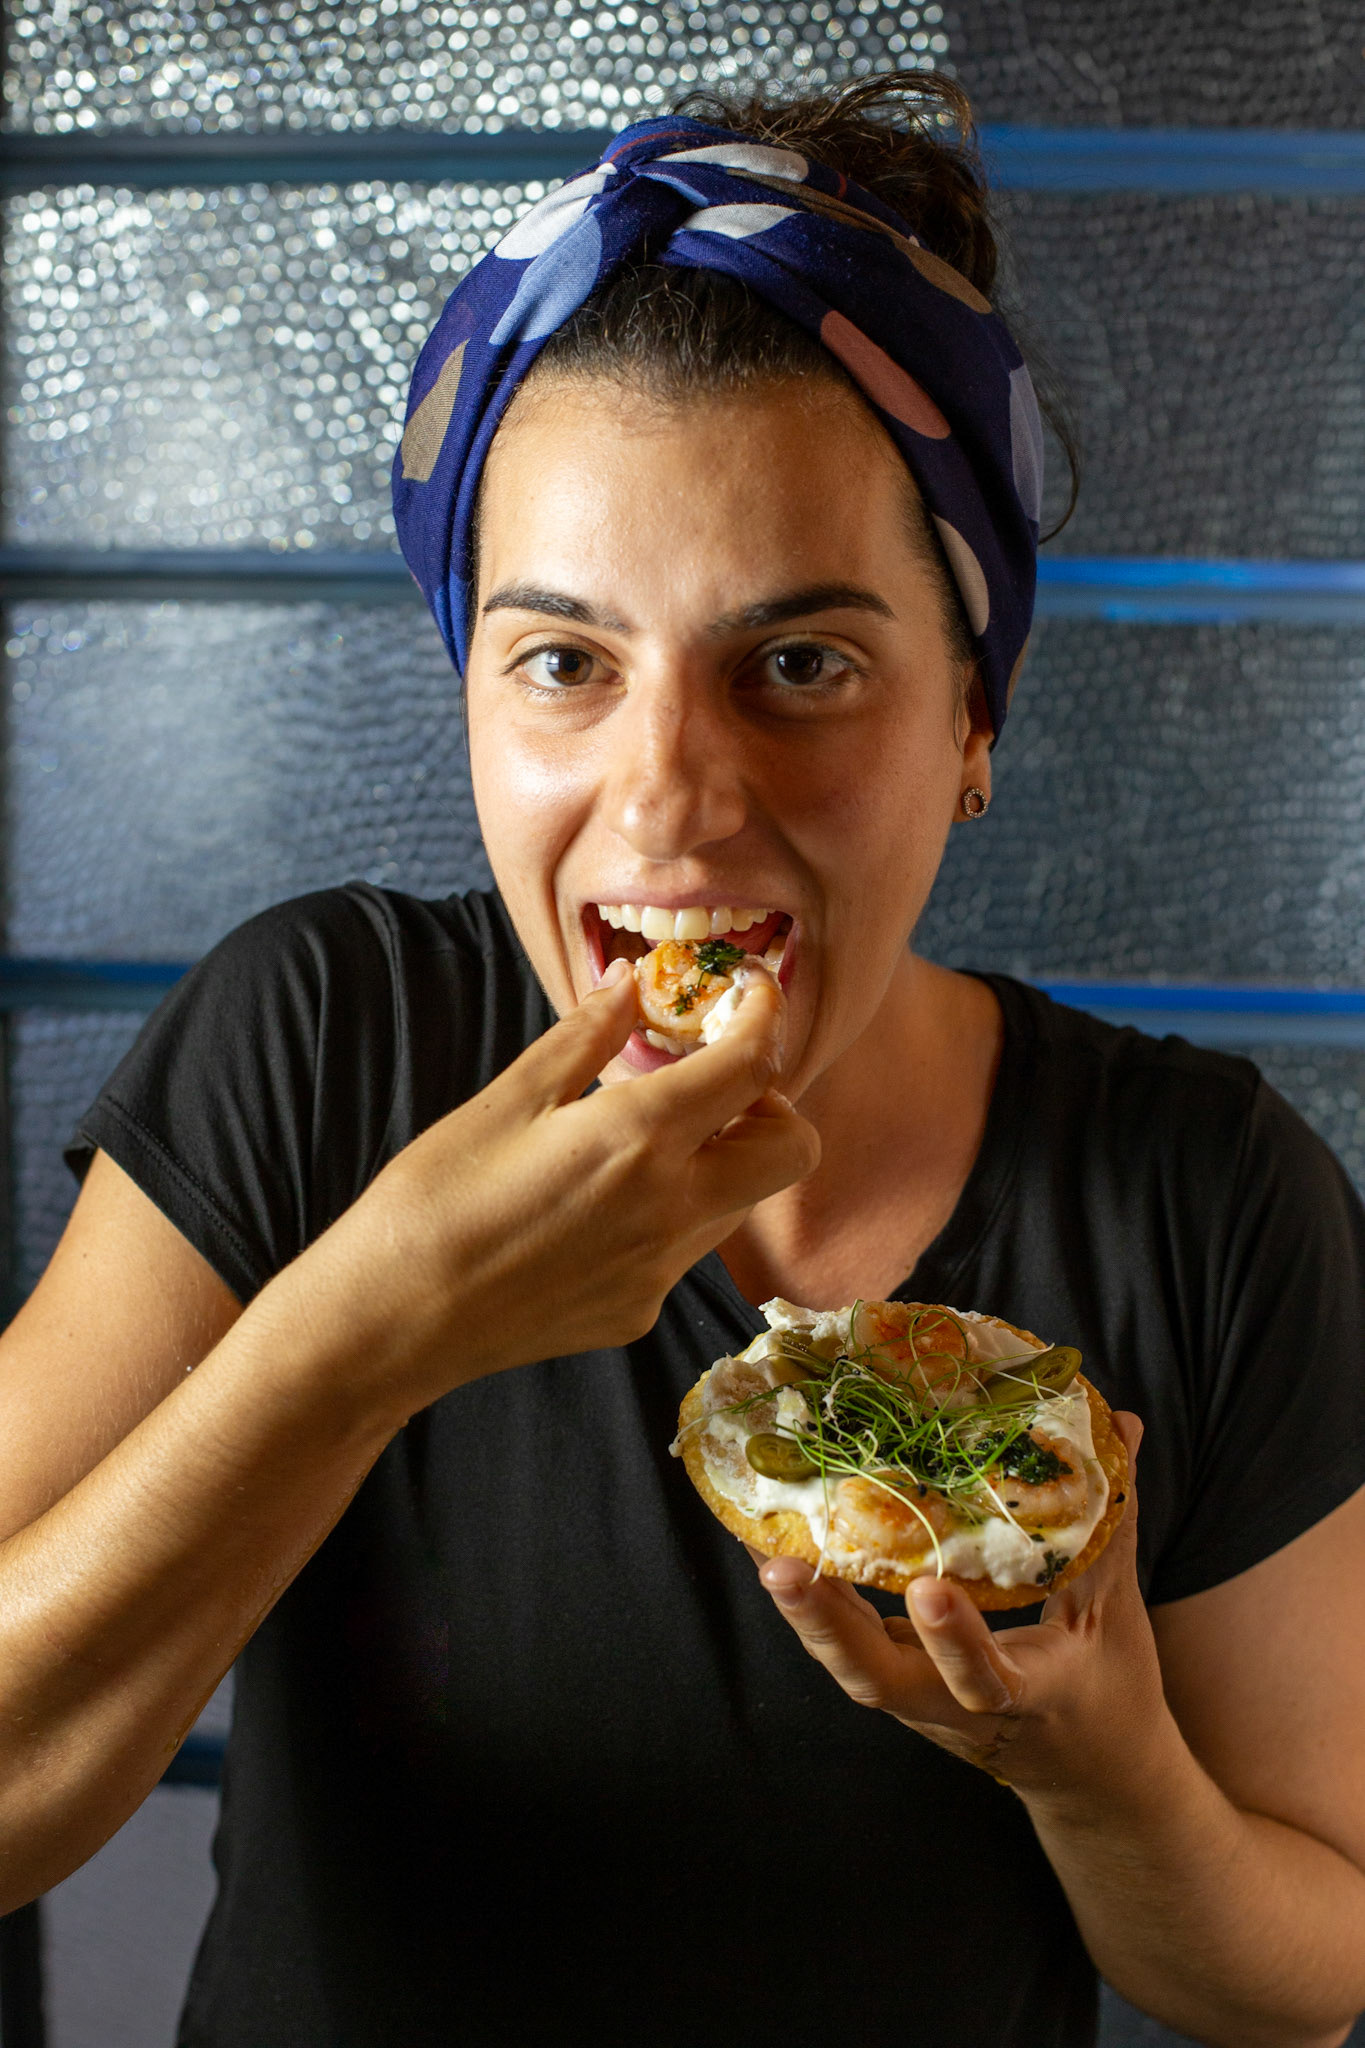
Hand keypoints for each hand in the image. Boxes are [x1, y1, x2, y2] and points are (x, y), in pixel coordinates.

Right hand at [279, 958, 819, 1416]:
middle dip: (770, 1105)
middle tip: (709, 1083)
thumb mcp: (508, 1100)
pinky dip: (670, 1212)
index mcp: (639, 1139)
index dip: (764, 1018)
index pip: (753, 1067)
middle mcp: (672, 1210)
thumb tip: (633, 986)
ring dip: (719, 1159)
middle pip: (792, 1149)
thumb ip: (586, 1038)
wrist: (392, 1321)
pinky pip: (686, 1248)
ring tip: (638, 1141)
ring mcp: (661, 1270)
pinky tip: (596, 1206)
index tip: (748, 996)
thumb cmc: (434, 1200)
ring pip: (740, 1200)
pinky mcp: (639, 1312)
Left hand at [755, 1414, 1167, 1799]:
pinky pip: (854, 1649)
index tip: (930, 1588)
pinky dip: (821, 1608)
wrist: (1093, 1783)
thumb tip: (1119, 1422)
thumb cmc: (1111, 1693)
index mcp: (1029, 1696)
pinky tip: (788, 1554)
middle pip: (881, 1684)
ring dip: (809, 1617)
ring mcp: (923, 1705)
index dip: (954, 1641)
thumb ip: (1110, 1523)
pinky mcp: (903, 1688)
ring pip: (854, 1670)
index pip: (983, 1680)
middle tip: (784, 1572)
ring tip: (769, 1557)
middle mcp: (960, 1710)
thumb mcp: (1119, 1614)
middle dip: (830, 1629)